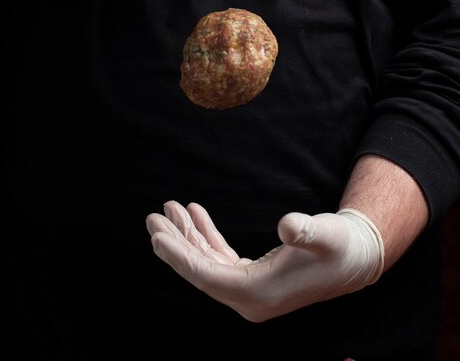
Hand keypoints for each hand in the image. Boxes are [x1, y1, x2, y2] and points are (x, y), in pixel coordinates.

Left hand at [146, 201, 383, 321]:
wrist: (356, 257)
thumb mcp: (325, 234)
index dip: (180, 256)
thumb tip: (287, 225)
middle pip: (201, 271)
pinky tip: (196, 215)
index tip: (157, 235)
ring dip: (189, 236)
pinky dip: (207, 236)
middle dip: (175, 244)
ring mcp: (250, 289)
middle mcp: (250, 298)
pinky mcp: (254, 277)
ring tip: (171, 209)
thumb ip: (305, 231)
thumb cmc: (340, 246)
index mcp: (260, 294)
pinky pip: (221, 257)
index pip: (208, 276)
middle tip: (153, 217)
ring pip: (208, 263)